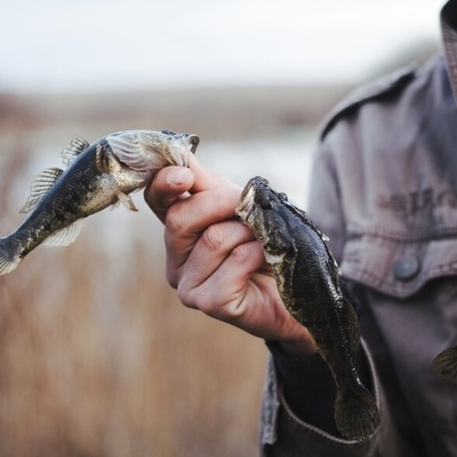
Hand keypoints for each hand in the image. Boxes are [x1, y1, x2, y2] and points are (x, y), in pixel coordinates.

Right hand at [144, 156, 316, 355]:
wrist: (299, 290)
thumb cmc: (268, 248)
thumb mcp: (239, 208)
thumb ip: (207, 184)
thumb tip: (178, 153)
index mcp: (180, 231)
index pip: (157, 200)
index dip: (164, 183)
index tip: (184, 175)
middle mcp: (176, 260)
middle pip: (181, 218)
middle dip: (223, 203)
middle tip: (251, 208)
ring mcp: (188, 286)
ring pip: (213, 239)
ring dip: (249, 233)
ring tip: (263, 242)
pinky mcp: (210, 303)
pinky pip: (234, 262)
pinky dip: (257, 253)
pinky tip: (266, 261)